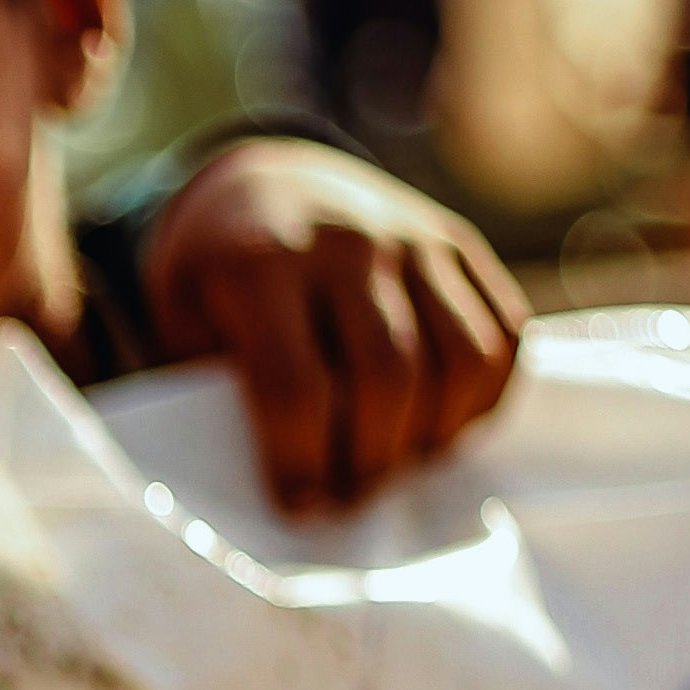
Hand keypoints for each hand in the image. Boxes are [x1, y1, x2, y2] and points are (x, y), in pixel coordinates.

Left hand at [143, 140, 522, 513]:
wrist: (266, 184)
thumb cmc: (216, 279)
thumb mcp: (185, 324)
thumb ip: (224, 393)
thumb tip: (295, 493)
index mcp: (260, 262)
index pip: (296, 387)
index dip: (300, 463)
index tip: (300, 506)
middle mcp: (346, 240)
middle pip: (390, 376)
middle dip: (373, 460)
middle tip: (350, 497)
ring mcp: (413, 235)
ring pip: (462, 357)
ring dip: (435, 435)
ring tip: (396, 464)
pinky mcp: (460, 242)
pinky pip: (503, 333)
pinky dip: (482, 397)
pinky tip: (438, 425)